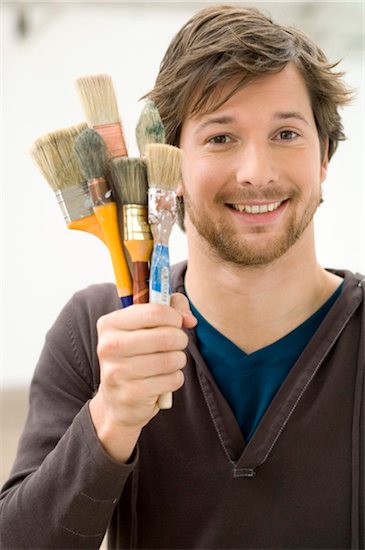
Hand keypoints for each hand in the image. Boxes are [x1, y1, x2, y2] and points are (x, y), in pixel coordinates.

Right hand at [89, 293, 196, 462]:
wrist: (116, 401)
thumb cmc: (136, 354)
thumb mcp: (145, 325)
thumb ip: (171, 308)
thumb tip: (189, 319)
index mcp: (109, 324)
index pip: (154, 312)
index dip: (174, 317)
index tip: (177, 323)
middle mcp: (109, 346)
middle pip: (166, 336)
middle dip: (180, 339)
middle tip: (178, 343)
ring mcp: (118, 372)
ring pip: (171, 359)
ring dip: (179, 359)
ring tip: (171, 361)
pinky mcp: (131, 394)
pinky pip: (172, 380)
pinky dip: (175, 378)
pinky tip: (164, 379)